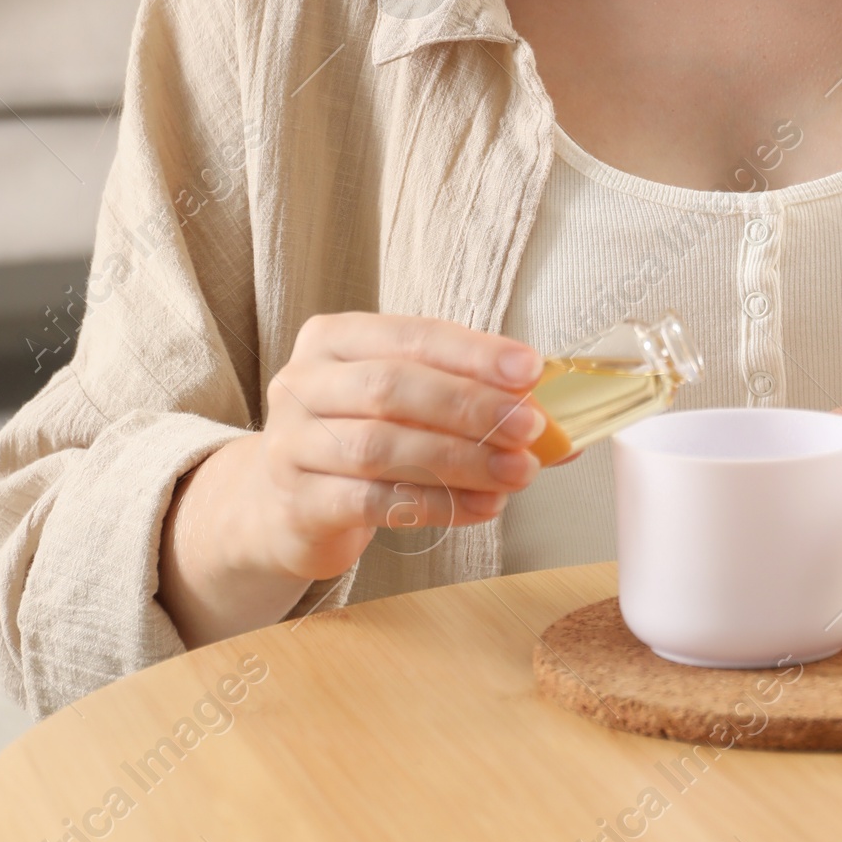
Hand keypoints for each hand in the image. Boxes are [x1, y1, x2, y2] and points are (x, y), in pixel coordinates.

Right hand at [160, 315, 546, 646]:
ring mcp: (291, 443)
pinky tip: (483, 507)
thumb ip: (469, 399)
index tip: (531, 370)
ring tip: (516, 473)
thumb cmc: (359, 438)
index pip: (412, 334)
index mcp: (334, 338)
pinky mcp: (296, 503)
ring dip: (460, 459)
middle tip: (530, 427)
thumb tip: (561, 428)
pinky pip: (372, 501)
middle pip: (393, 387)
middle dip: (471, 406)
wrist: (280, 505)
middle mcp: (303, 382)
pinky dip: (436, 505)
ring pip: (382, 446)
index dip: (474, 352)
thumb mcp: (404, 403)